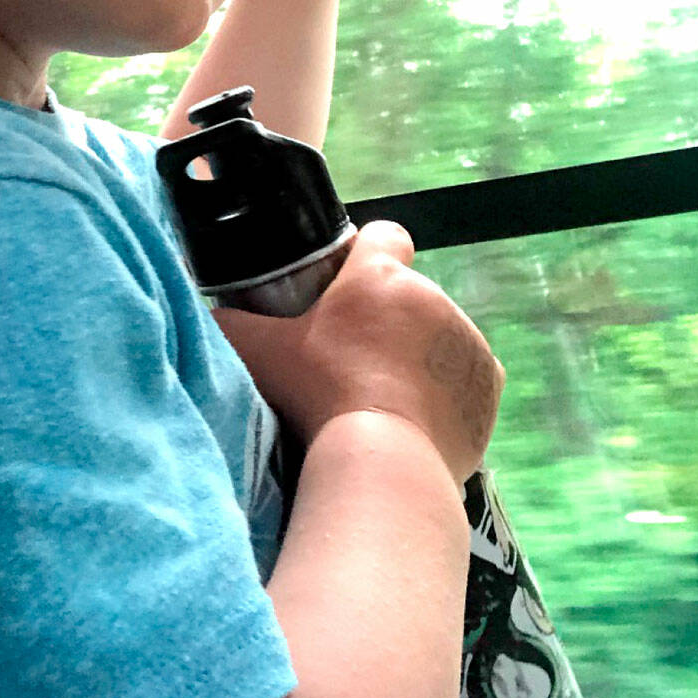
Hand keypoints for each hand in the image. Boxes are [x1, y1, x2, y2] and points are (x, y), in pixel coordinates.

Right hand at [212, 220, 503, 485]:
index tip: (347, 290)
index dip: (366, 256)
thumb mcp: (259, 353)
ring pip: (438, 335)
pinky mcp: (488, 384)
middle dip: (387, 320)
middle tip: (352, 363)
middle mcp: (433, 298)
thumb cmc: (318, 395)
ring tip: (384, 398)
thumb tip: (209, 313)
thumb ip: (229, 323)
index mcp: (381, 277)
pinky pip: (464, 376)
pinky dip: (446, 390)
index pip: (384, 236)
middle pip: (407, 295)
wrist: (384, 462)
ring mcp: (467, 341)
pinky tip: (416, 418)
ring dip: (417, 354)